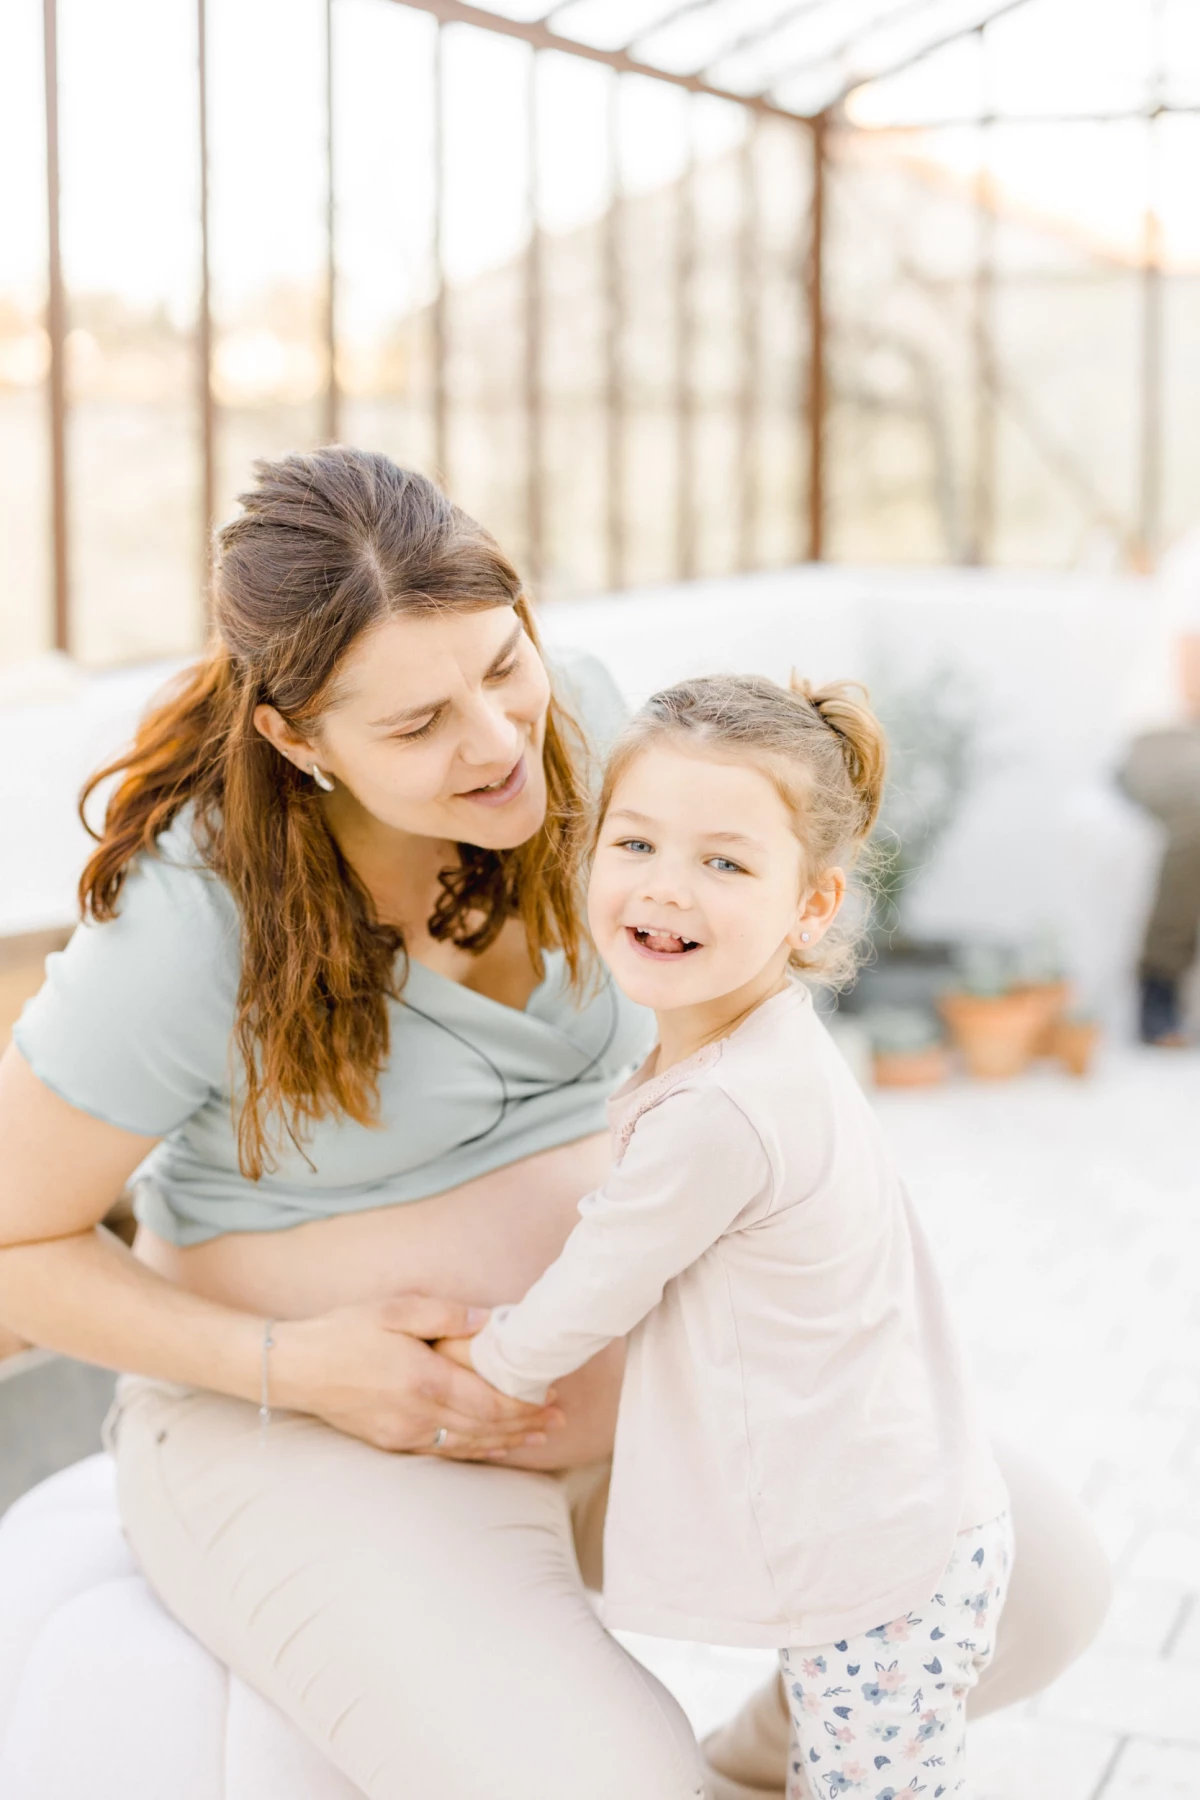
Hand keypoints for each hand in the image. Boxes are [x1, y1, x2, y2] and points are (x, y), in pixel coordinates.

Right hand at [271, 1293, 563, 1459]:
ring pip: (467, 1444)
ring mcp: (403, 1433)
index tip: (552, 1397)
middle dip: (525, 1424)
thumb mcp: (395, 1308)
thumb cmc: (345, 1331)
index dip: (524, 1404)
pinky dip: (473, 1450)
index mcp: (424, 1379)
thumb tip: (488, 1319)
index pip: (488, 1401)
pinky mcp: (390, 1441)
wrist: (295, 1367)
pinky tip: (491, 1447)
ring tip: (538, 1438)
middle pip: (485, 1427)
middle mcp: (418, 1414)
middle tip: (559, 1420)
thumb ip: (445, 1314)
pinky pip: (442, 1451)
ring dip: (506, 1442)